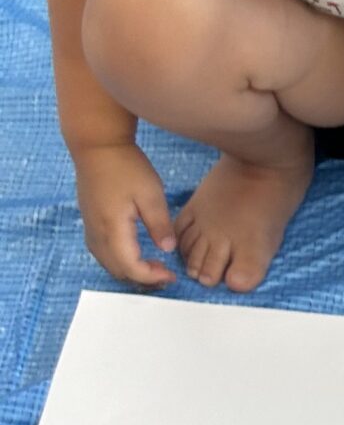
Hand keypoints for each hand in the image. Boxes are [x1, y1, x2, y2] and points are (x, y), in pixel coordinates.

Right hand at [73, 140, 175, 285]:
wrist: (97, 146)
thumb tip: (168, 249)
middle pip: (118, 271)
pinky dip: (120, 261)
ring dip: (131, 271)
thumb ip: (160, 224)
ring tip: (154, 267)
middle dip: (143, 279)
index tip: (172, 275)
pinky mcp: (89, 223)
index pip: (131, 267)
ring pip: (108, 264)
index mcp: (113, 229)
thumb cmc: (125, 166)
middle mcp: (97, 234)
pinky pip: (102, 254)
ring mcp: (90, 229)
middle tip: (166, 274)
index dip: (152, 277)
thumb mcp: (151, 193)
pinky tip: (137, 254)